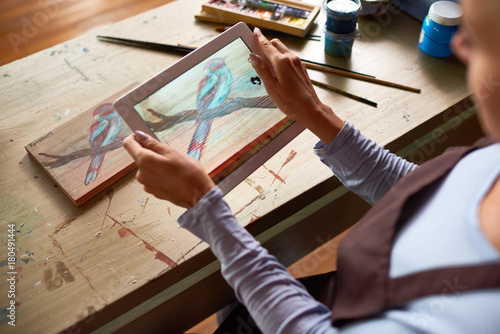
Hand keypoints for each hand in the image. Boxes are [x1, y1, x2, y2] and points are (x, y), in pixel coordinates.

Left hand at [123, 131, 215, 208]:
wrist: (198, 195)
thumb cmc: (188, 172)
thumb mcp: (172, 152)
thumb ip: (152, 143)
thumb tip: (139, 135)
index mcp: (144, 161)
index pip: (128, 144)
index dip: (135, 137)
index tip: (145, 137)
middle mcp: (141, 174)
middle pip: (139, 156)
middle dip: (151, 152)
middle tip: (169, 155)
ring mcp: (146, 184)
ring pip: (147, 168)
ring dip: (157, 164)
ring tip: (174, 167)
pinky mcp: (153, 191)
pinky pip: (152, 178)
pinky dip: (160, 175)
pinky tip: (173, 176)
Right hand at [249, 28, 343, 144]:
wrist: (310, 109)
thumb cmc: (290, 102)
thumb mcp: (271, 88)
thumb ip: (262, 70)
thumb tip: (253, 56)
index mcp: (282, 62)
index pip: (267, 46)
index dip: (259, 38)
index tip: (254, 31)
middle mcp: (291, 59)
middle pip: (276, 44)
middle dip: (266, 44)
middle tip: (257, 49)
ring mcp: (298, 63)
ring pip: (283, 50)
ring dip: (274, 51)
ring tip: (265, 61)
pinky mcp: (301, 68)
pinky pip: (289, 57)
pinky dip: (281, 58)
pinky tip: (277, 69)